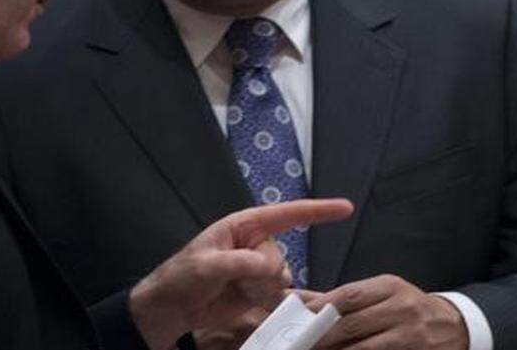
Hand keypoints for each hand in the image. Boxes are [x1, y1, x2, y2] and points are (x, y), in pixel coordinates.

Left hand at [129, 199, 353, 349]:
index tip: (345, 207)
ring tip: (232, 291)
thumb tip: (271, 266)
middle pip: (280, 256)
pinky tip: (244, 301)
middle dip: (261, 272)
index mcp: (242, 226)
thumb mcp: (205, 266)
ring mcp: (257, 268)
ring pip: (281, 278)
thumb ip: (240, 262)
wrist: (171, 309)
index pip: (285, 214)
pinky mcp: (257, 291)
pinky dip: (266, 300)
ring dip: (260, 289)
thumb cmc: (180, 278)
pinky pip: (277, 295)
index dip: (317, 211)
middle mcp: (254, 244)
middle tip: (232, 280)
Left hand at [304, 275, 467, 349]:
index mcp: (389, 287)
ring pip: (364, 348)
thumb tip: (295, 298)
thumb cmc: (406, 308)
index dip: (318, 309)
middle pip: (352, 323)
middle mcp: (401, 308)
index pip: (347, 296)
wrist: (456, 326)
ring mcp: (411, 335)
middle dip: (321, 336)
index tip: (295, 320)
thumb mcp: (379, 294)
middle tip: (297, 344)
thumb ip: (338, 298)